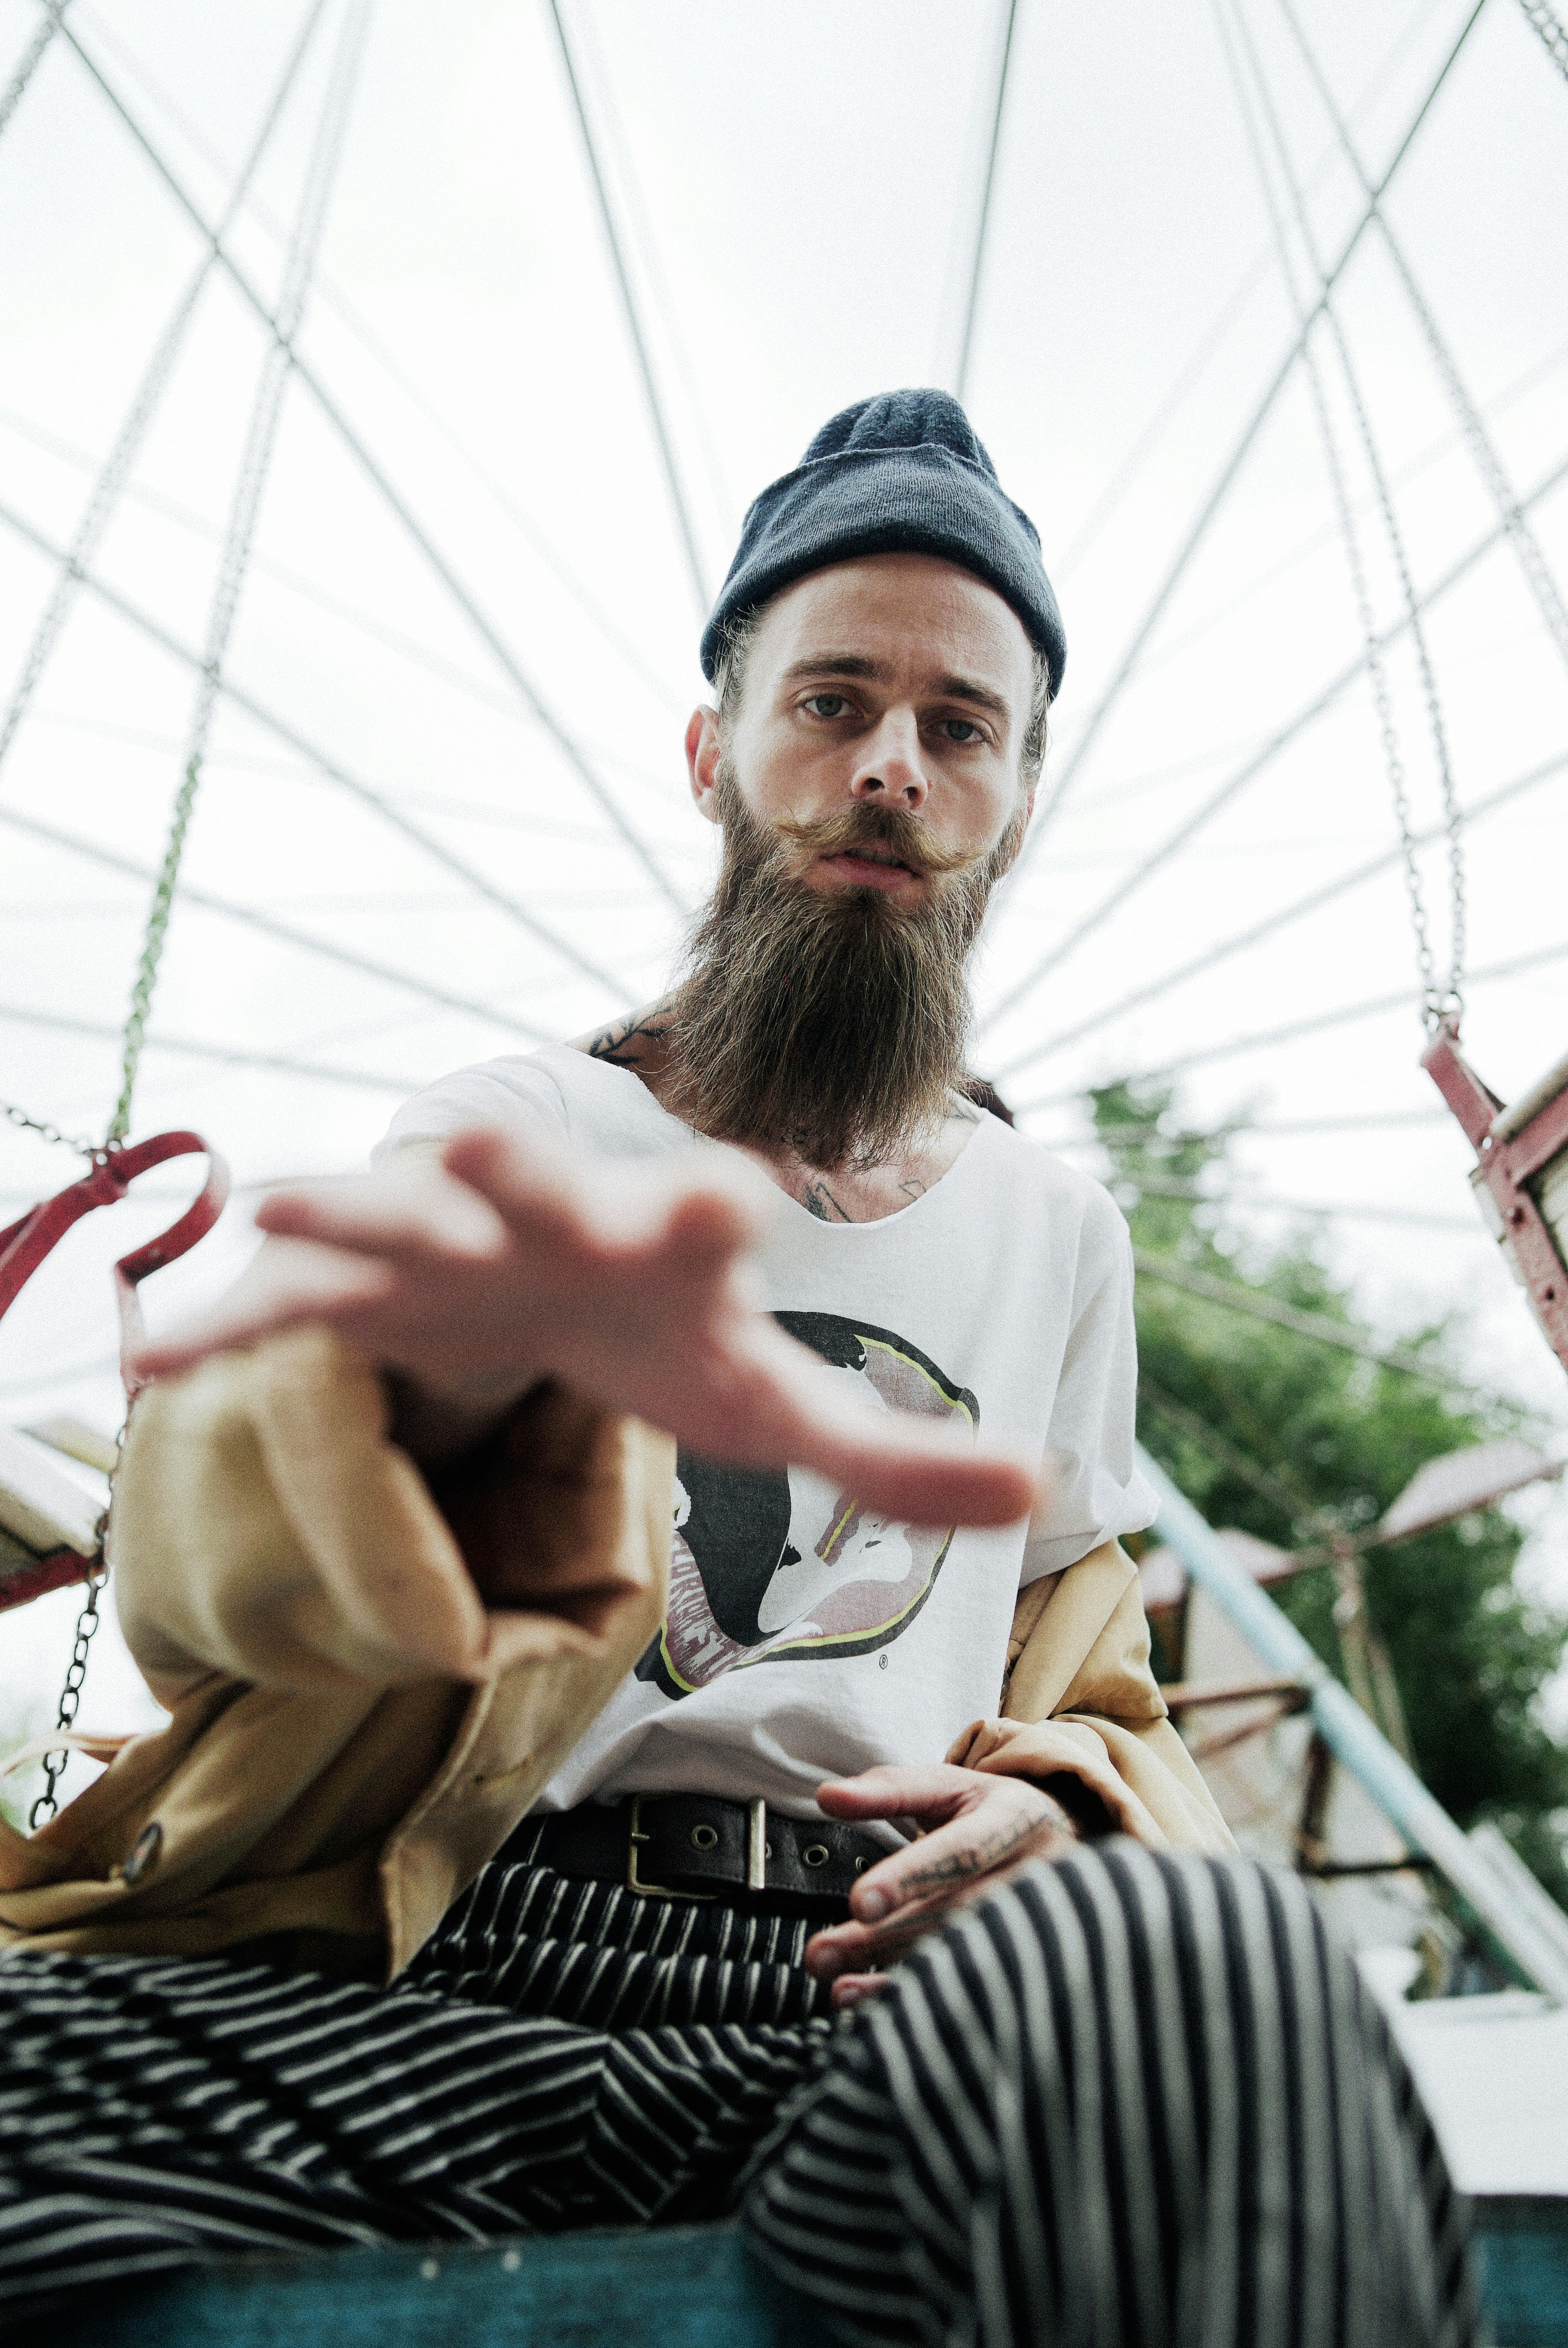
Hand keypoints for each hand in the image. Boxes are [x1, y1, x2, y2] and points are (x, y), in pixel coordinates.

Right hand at [129, 1126, 1039, 1530]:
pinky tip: (155, 1349)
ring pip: (394, 1218)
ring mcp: (453, 1247)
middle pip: (539, 1187)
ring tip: (278, 1207)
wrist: (554, 1277)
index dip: (712, 1210)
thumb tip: (1050, 1487)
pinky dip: (233, 1321)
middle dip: (514, 1173)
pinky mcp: (372, 1287)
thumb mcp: (778, 1410)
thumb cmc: (673, 1339)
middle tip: (485, 1147)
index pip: (701, 1218)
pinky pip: (294, 1305)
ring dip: (345, 1212)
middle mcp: (558, 1224)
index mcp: (668, 1247)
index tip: (728, 1199)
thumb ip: (897, 1457)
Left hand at [805, 1763, 1076, 2009]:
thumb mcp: (950, 1785)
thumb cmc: (994, 1813)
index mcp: (1017, 1819)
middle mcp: (1037, 1876)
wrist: (1064, 1843)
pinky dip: (919, 1998)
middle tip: (820, 1953)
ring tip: (835, 1985)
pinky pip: (972, 1987)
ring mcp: (1041, 1927)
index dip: (911, 1877)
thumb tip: (826, 1797)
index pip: (963, 1852)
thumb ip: (889, 1790)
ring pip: (963, 1958)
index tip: (859, 1902)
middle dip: (884, 1937)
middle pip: (956, 1915)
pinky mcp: (1031, 1964)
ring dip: (895, 1975)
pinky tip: (870, 2003)